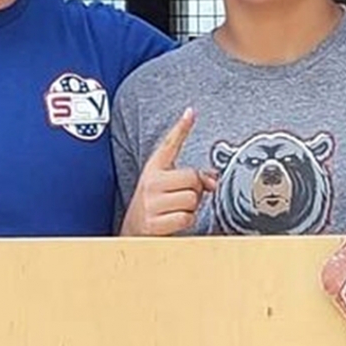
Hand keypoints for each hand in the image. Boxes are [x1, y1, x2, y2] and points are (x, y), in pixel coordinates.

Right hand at [120, 108, 215, 235]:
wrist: (131, 233)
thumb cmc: (153, 207)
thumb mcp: (166, 187)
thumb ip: (191, 178)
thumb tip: (214, 179)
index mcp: (154, 168)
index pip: (169, 145)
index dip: (181, 127)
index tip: (190, 112)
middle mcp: (151, 182)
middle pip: (192, 178)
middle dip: (196, 189)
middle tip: (183, 197)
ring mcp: (151, 202)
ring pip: (192, 198)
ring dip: (191, 207)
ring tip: (176, 210)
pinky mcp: (154, 222)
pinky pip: (186, 217)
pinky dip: (185, 221)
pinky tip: (173, 221)